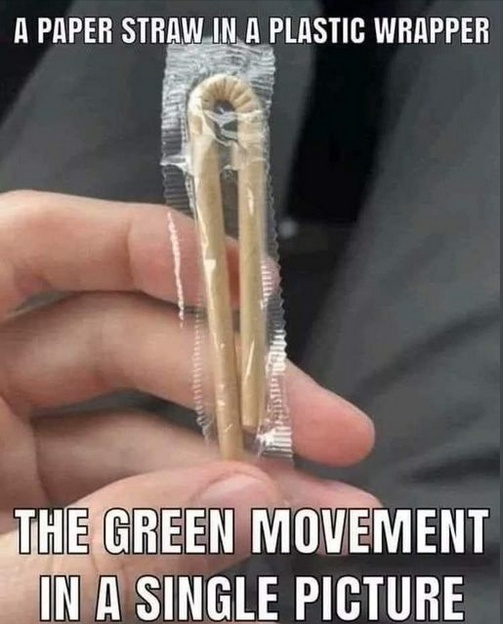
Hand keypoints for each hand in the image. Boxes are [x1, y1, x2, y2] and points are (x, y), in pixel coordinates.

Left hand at [0, 191, 376, 621]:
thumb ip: (106, 549)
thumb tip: (249, 497)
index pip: (37, 244)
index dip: (143, 243)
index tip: (247, 277)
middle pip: (126, 339)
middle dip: (236, 383)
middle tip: (336, 430)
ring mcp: (10, 455)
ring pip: (144, 428)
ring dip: (241, 468)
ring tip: (334, 508)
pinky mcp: (37, 515)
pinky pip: (130, 500)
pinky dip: (197, 525)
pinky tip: (265, 553)